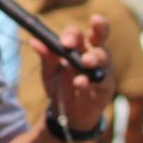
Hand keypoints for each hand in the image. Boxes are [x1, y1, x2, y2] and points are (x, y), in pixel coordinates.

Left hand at [34, 14, 113, 134]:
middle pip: (99, 35)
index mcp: (77, 47)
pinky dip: (89, 81)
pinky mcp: (107, 85)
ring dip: (94, 58)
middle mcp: (92, 53)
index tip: (65, 42)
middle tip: (82, 42)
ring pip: (103, 56)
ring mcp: (102, 67)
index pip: (76, 34)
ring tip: (85, 62)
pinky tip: (80, 83)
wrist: (68, 113)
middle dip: (97, 30)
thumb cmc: (60, 85)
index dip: (72, 35)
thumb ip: (46, 57)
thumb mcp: (50, 72)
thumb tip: (34, 41)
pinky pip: (102, 80)